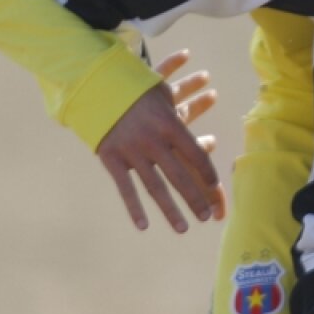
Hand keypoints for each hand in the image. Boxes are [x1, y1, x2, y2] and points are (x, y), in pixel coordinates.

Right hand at [96, 49, 226, 232]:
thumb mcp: (163, 93)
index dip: (207, 172)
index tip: (215, 186)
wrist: (97, 85)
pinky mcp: (112, 158)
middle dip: (195, 198)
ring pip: (155, 188)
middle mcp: (154, 141)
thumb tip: (203, 120)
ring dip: (170, 210)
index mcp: (170, 124)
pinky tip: (144, 226)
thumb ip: (184, 109)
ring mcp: (132, 152)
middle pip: (180, 176)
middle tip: (206, 217)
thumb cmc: (136, 88)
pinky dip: (135, 208)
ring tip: (183, 228)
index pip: (196, 154)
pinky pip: (126, 188)